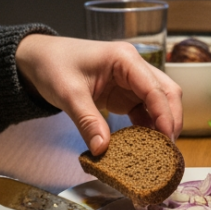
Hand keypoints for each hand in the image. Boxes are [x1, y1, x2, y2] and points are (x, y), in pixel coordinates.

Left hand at [14, 35, 182, 153]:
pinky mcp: (126, 94)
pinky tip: (145, 144)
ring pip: (159, 102)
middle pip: (166, 92)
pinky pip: (144, 111)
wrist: (40, 59)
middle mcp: (134, 67)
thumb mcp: (68, 94)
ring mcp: (131, 81)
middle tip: (168, 148)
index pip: (154, 87)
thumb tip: (102, 149)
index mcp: (124, 59)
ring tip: (160, 151)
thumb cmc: (54, 66)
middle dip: (170, 119)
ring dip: (162, 125)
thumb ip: (87, 121)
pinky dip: (148, 127)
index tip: (167, 137)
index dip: (164, 113)